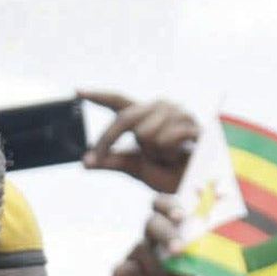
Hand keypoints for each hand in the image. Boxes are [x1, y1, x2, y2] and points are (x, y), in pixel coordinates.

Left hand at [79, 91, 199, 192]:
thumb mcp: (136, 168)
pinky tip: (182, 155)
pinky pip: (166, 139)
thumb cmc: (170, 173)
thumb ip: (112, 162)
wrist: (199, 183)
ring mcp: (176, 112)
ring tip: (171, 157)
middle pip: (126, 118)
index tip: (77, 92)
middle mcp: (158, 107)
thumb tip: (84, 163)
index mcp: (144, 115)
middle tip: (144, 159)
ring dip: (157, 154)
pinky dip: (170, 154)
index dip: (98, 96)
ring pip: (146, 134)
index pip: (117, 101)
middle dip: (131, 144)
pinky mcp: (191, 122)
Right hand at [114, 197, 195, 275]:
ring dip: (158, 273)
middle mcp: (149, 244)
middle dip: (166, 233)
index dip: (169, 206)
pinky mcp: (119, 275)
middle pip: (151, 222)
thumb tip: (190, 231)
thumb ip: (188, 252)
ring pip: (141, 249)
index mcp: (168, 238)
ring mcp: (132, 258)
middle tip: (177, 250)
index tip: (182, 216)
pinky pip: (128, 270)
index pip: (164, 209)